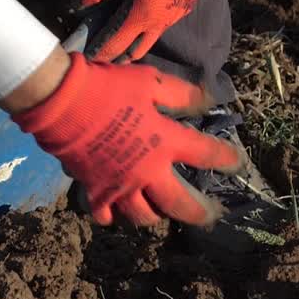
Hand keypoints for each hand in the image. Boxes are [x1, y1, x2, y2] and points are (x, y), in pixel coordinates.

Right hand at [10, 52, 239, 226]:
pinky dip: (113, 216)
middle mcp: (146, 172)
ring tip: (162, 211)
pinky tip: (117, 212)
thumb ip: (182, 95)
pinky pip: (106, 215)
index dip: (226, 159)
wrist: (62, 101)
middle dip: (200, 212)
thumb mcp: (151, 82)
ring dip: (157, 215)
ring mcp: (119, 186)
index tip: (237, 163)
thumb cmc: (109, 88)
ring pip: (144, 216)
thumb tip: (210, 99)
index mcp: (164, 143)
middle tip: (212, 215)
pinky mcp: (94, 191)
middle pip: (180, 204)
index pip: (206, 155)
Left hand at [81, 0, 227, 62]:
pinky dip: (149, 26)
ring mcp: (176, 13)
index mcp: (143, 15)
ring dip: (136, 42)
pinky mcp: (185, 2)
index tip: (87, 58)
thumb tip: (82, 3)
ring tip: (120, 39)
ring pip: (152, 37)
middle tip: (102, 55)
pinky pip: (164, 22)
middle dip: (118, 56)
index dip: (100, 53)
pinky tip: (141, 16)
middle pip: (137, 50)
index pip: (116, 44)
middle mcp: (162, 21)